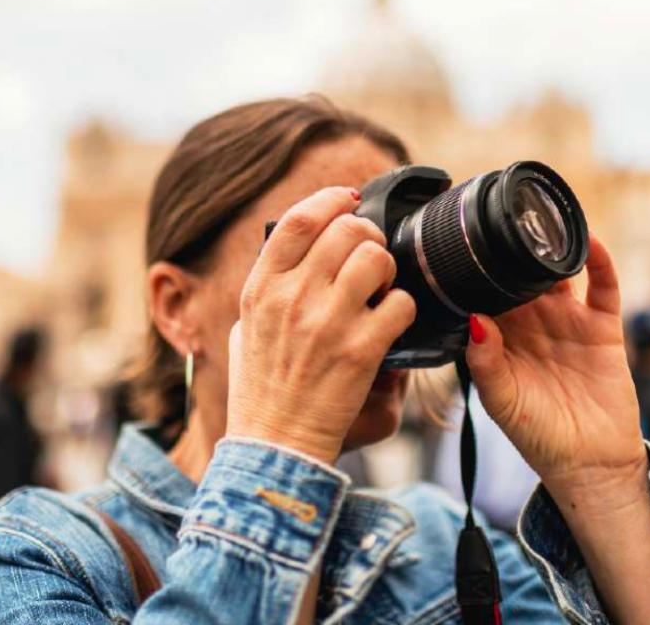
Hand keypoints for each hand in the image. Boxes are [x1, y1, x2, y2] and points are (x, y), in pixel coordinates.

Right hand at [226, 187, 416, 463]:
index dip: (331, 200)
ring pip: (377, 259)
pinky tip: (392, 322)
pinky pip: (400, 304)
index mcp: (261, 289)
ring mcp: (328, 323)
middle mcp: (292, 298)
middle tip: (372, 255)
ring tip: (383, 289)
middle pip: (347, 230)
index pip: (299, 219)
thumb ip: (267, 292)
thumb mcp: (244, 331)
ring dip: (388, 269)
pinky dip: (405, 309)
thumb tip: (294, 258)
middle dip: (368, 236)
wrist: (274, 448)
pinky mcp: (361, 352)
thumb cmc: (259, 391)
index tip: (350, 199)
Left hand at [469, 235, 649, 621]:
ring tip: (542, 218)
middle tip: (503, 217)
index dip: (476, 269)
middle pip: (520, 274)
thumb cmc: (536, 436)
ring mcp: (568, 321)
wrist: (588, 464)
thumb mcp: (501, 401)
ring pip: (558, 272)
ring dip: (551, 248)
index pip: (485, 292)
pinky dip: (598, 262)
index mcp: (501, 336)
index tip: (464, 242)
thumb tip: (475, 320)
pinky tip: (589, 240)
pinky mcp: (603, 327)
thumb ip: (486, 362)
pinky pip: (602, 287)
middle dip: (512, 248)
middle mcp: (533, 323)